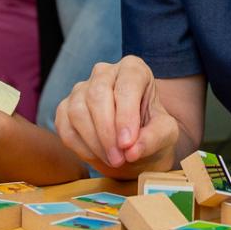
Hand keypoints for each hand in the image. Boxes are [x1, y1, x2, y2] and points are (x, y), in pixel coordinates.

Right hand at [52, 55, 179, 171]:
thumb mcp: (166, 134)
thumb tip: (132, 150)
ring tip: (113, 160)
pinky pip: (65, 126)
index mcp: (133, 69)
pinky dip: (80, 146)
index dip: (126, 115)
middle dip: (107, 131)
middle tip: (119, 159)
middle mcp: (104, 72)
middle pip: (97, 95)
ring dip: (94, 142)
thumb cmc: (152, 132)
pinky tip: (97, 156)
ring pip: (78, 111)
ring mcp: (81, 89)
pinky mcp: (65, 108)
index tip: (127, 144)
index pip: (127, 84)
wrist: (133, 144)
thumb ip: (154, 138)